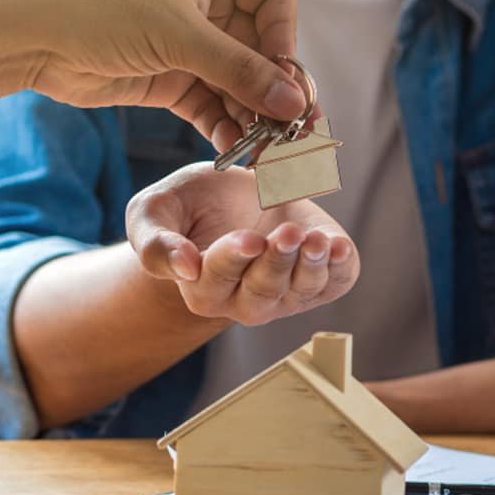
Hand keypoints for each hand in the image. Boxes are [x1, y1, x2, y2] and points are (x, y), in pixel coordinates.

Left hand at [0, 0, 310, 146]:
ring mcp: (188, 44)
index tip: (283, 75)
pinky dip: (225, 126)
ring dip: (253, 115)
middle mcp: (206, 4)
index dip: (284, 37)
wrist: (27, 37)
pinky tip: (236, 151)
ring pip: (239, 82)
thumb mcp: (179, 36)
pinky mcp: (170, 79)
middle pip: (261, 48)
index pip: (274, 0)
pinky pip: (212, 104)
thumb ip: (239, 70)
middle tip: (295, 128)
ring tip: (267, 150)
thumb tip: (293, 101)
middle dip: (275, 89)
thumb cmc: (99, 10)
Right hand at [125, 162, 358, 325]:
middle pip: (262, 292)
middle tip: (287, 233)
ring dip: (311, 266)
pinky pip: (334, 282)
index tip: (249, 238)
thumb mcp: (154, 211)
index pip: (216, 280)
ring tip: (316, 240)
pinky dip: (340, 266)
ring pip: (300, 291)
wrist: (235, 193)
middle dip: (276, 262)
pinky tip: (339, 246)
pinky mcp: (321, 279)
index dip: (234, 259)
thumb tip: (184, 268)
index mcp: (203, 288)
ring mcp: (286, 294)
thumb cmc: (190, 205)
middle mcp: (245, 300)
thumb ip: (155, 242)